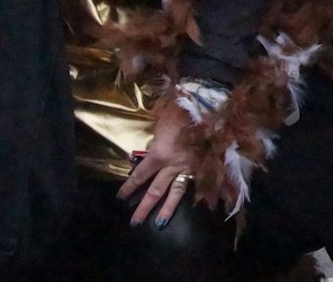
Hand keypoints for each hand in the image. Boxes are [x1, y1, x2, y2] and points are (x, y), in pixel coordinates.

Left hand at [118, 98, 199, 227]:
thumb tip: (154, 148)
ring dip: (167, 209)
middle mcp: (173, 166)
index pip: (140, 175)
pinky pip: (197, 184)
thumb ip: (157, 139)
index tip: (120, 198)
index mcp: (160, 154)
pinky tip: (194, 206)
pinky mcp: (206, 167)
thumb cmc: (182, 111)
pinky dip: (196, 196)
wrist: (212, 108)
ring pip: (177, 192)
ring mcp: (191, 168)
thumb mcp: (162, 122)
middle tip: (135, 222)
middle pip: (156, 190)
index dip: (129, 187)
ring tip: (159, 224)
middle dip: (144, 207)